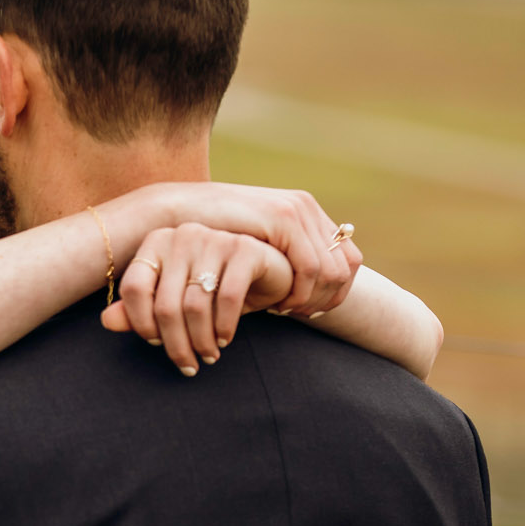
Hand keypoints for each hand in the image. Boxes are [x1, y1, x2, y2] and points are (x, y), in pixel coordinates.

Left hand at [101, 223, 292, 373]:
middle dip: (176, 344)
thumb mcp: (174, 301)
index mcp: (157, 243)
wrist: (264, 273)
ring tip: (208, 356)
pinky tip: (225, 339)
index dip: (140, 323)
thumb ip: (138, 310)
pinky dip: (225, 326)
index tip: (155, 343)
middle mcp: (182, 235)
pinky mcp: (244, 249)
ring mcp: (214, 239)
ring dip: (201, 341)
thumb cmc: (212, 288)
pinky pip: (229, 298)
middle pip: (165, 304)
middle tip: (188, 364)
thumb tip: (106, 321)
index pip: (133, 288)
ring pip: (195, 306)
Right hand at [137, 182, 361, 315]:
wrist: (177, 207)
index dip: (338, 291)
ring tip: (287, 314)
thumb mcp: (252, 247)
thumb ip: (276, 257)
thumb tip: (303, 286)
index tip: (312, 313)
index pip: (348, 257)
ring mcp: (297, 209)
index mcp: (304, 211)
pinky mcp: (283, 217)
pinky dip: (300, 293)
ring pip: (332, 270)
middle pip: (347, 265)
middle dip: (329, 300)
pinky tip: (279, 305)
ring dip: (313, 300)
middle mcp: (306, 206)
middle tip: (302, 318)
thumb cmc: (207, 234)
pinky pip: (311, 267)